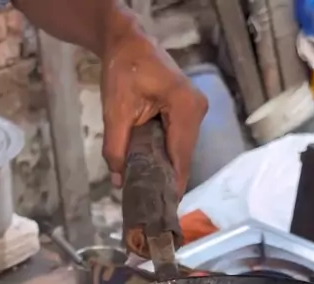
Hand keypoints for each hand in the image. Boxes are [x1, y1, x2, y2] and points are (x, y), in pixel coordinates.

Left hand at [101, 17, 207, 196]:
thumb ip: (116, 149)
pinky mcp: (188, 110)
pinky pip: (179, 140)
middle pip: (183, 157)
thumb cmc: (123, 70)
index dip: (172, 186)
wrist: (127, 42)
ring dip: (165, 168)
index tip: (163, 210)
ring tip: (150, 191)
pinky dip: (166, 154)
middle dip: (167, 179)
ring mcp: (196, 110)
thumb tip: (118, 182)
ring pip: (181, 151)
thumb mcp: (115, 112)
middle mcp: (197, 110)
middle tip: (151, 204)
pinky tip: (153, 169)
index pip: (181, 159)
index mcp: (186, 108)